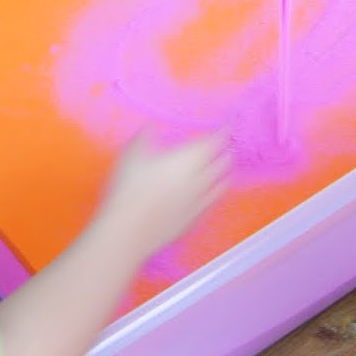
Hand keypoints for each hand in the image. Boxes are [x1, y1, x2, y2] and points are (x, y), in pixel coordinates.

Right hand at [98, 130, 227, 258]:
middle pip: (222, 163)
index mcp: (188, 159)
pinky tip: (211, 194)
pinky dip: (215, 194)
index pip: (213, 142)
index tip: (226, 127)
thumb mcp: (133, 153)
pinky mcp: (193, 220)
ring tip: (225, 169)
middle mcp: (200, 179)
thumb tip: (150, 128)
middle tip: (225, 146)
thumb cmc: (131, 186)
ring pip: (221, 185)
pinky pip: (211, 203)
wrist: (130, 229)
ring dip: (225, 174)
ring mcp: (199, 201)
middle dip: (226, 152)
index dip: (222, 133)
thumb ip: (145, 136)